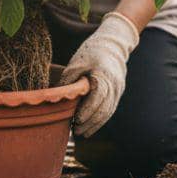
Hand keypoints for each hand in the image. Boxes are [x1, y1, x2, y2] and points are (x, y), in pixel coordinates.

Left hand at [60, 12, 139, 137]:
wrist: (113, 44)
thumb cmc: (92, 52)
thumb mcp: (77, 62)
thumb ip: (69, 79)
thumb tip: (57, 96)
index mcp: (104, 75)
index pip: (97, 97)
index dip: (87, 110)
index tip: (76, 120)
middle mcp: (114, 84)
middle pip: (103, 108)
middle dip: (90, 122)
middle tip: (75, 131)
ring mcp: (118, 90)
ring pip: (108, 112)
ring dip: (95, 124)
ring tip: (81, 133)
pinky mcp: (118, 93)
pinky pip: (110, 109)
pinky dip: (100, 120)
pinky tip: (90, 127)